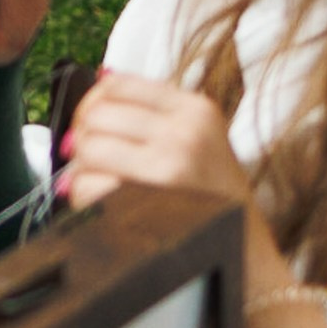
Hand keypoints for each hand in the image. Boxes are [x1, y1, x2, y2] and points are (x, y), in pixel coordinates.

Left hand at [55, 72, 250, 210]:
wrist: (245, 247)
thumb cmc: (213, 194)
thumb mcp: (199, 138)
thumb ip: (153, 110)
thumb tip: (98, 80)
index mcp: (195, 109)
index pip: (118, 85)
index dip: (91, 102)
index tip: (89, 123)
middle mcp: (184, 133)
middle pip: (96, 115)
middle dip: (82, 136)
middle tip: (86, 156)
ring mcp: (169, 166)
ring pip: (88, 148)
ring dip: (80, 168)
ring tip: (96, 181)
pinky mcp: (149, 201)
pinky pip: (89, 186)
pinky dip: (82, 196)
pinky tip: (98, 202)